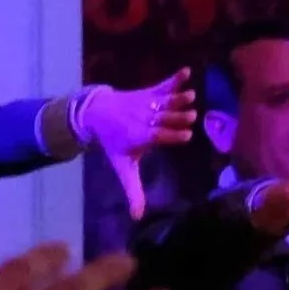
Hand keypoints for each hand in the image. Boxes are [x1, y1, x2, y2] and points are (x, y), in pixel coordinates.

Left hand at [86, 69, 198, 220]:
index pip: (155, 136)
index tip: (185, 136)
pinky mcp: (149, 93)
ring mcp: (146, 104)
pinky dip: (174, 79)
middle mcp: (142, 119)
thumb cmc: (116, 143)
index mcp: (138, 137)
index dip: (169, 135)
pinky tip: (186, 72)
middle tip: (191, 115)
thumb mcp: (123, 167)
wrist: (96, 114)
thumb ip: (133, 190)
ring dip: (177, 98)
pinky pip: (162, 85)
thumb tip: (136, 217)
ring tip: (191, 95)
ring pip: (163, 101)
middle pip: (162, 118)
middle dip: (176, 116)